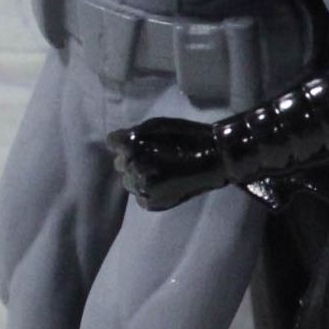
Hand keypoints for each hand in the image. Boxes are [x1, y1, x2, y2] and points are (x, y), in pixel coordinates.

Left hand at [107, 118, 229, 210]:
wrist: (215, 159)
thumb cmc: (187, 136)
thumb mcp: (158, 124)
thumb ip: (132, 132)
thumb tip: (116, 143)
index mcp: (132, 145)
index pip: (113, 143)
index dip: (126, 141)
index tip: (142, 142)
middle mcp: (133, 167)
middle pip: (120, 163)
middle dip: (133, 159)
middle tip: (155, 157)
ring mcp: (141, 187)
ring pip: (128, 180)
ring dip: (139, 175)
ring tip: (161, 171)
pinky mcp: (150, 203)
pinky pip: (139, 196)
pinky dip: (147, 190)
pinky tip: (163, 183)